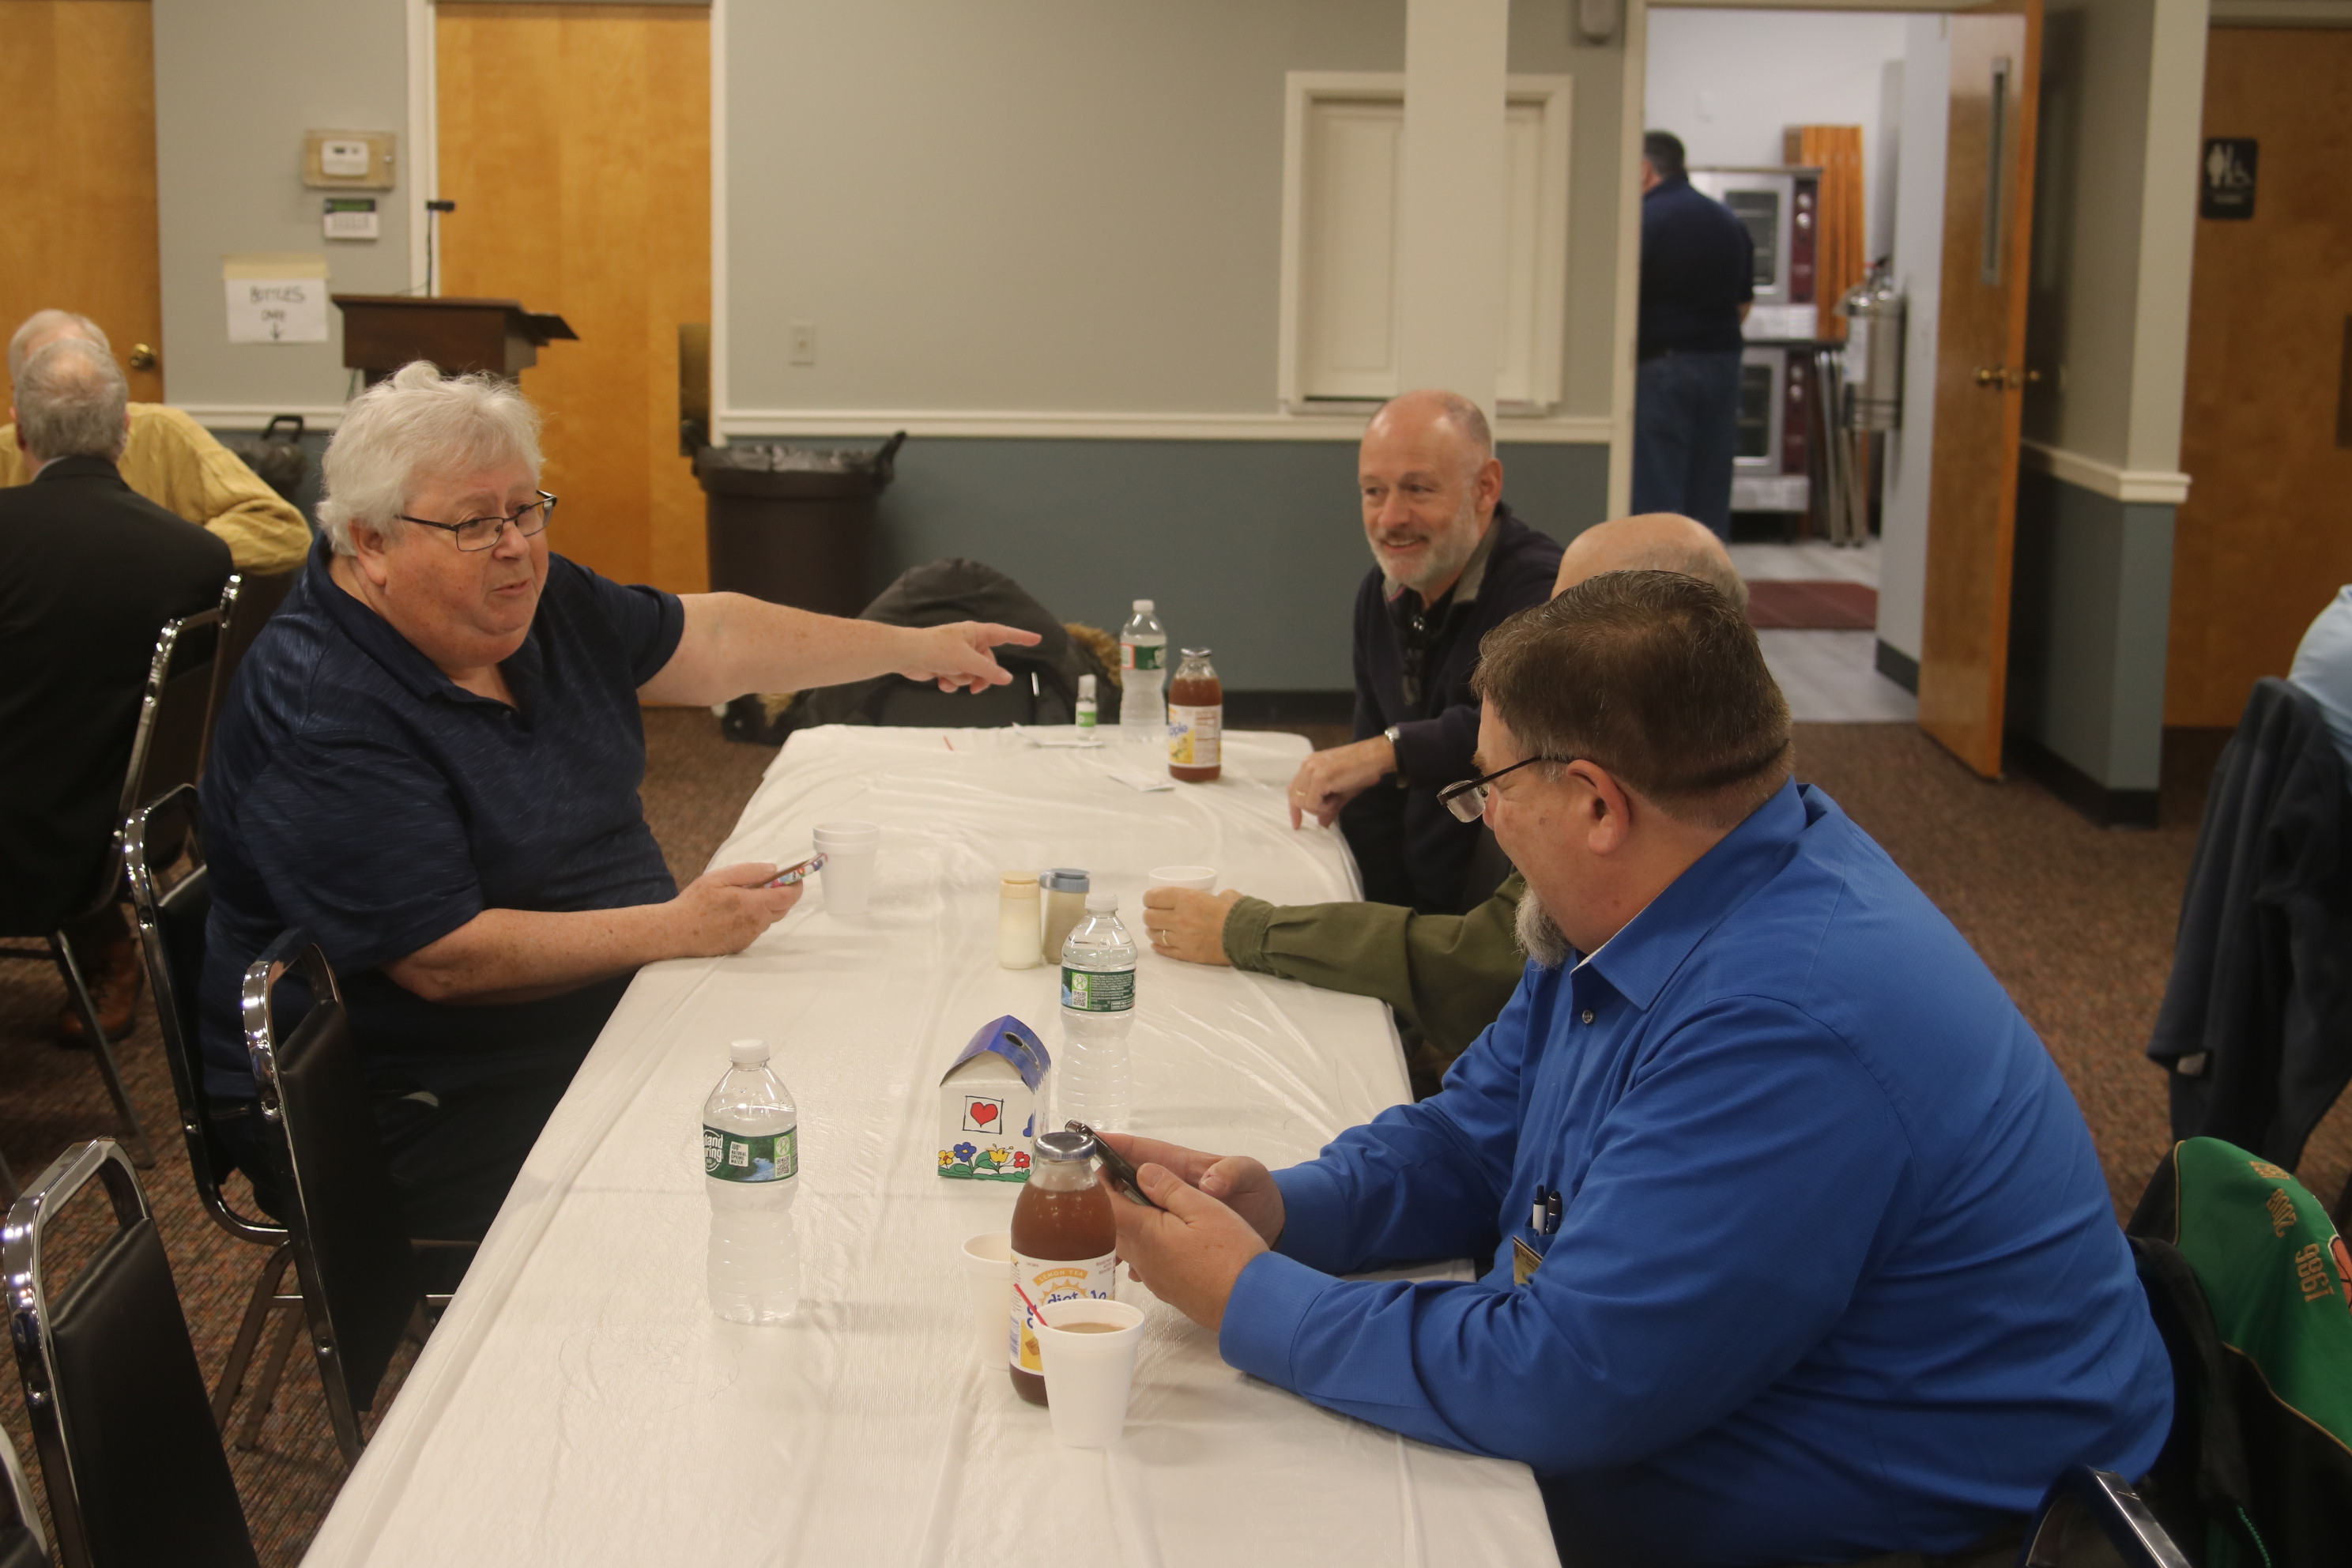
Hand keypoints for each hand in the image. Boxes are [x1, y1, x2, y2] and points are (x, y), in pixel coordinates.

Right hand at [664, 862, 802, 955]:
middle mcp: (756, 924)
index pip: (788, 896)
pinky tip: (732, 913)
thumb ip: (749, 872)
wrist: (674, 932)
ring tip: (742, 897)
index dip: (796, 884)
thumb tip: (773, 869)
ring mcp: (749, 937)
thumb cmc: (695, 903)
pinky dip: (752, 918)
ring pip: (768, 919)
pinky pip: (755, 929)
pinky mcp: (741, 945)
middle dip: (781, 894)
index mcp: (753, 904)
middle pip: (782, 908)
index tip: (796, 876)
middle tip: (768, 882)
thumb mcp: (719, 878)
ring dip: (764, 906)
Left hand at [897, 621, 1042, 692]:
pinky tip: (940, 681)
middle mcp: (968, 642)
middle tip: (976, 686)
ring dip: (962, 679)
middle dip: (982, 677)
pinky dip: (951, 683)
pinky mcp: (946, 666)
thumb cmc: (935, 649)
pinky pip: (959, 679)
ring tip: (949, 675)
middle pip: (989, 663)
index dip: (1021, 637)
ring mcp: (957, 655)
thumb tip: (1007, 678)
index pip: (1004, 634)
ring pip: (973, 674)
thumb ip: (989, 670)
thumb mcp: (967, 660)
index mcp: (975, 633)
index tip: (1037, 639)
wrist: (906, 655)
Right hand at [1098, 1132, 1282, 1245]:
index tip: (1089, 1143)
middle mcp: (1169, 1188)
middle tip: (1080, 1201)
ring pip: (1132, 1214)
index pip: (1142, 1152)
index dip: (1115, 1146)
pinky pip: (1146, 1240)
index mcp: (1181, 1166)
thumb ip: (1231, 1173)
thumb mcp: (1250, 1173)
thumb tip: (1209, 1183)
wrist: (1274, 1224)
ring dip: (1113, 1224)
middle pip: (1126, 1184)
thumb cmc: (1259, 1191)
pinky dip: (1134, 1249)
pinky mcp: (1175, 1236)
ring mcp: (1170, 1213)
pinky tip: (1124, 1266)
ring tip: (1093, 1240)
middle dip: (1102, 1189)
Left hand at [1109, 1161, 1271, 1331]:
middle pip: (1113, 1225)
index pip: (1108, 1205)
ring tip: (1148, 1205)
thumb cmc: (1231, 1254)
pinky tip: (1165, 1237)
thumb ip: (1170, 1189)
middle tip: (1125, 1179)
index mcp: (1146, 1233)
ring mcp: (1153, 1276)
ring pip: (1128, 1245)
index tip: (1108, 1165)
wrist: (1248, 1303)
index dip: (1103, 1183)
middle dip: (1114, 1201)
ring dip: (1130, 1224)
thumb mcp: (1205, 1209)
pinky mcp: (1165, 1288)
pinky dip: (1145, 1243)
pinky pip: (1144, 1261)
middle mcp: (1142, 1257)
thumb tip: (1143, 1172)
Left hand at [1141, 887, 1241, 965]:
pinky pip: (1164, 950)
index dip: (1149, 898)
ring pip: (1155, 935)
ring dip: (1153, 931)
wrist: (1248, 938)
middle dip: (1149, 914)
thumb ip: (1214, 895)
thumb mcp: (1224, 895)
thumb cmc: (1238, 913)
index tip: (1151, 899)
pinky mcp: (1186, 954)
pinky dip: (1158, 946)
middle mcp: (1179, 918)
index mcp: (1186, 899)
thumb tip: (1216, 897)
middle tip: (1155, 914)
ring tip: (1157, 929)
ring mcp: (1181, 938)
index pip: (1153, 897)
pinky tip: (1158, 944)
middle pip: (1149, 917)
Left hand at [1287, 735, 1396, 828]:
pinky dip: (1324, 807)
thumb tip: (1322, 824)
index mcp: (1309, 765)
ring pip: (1303, 803)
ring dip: (1320, 808)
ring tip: (1336, 798)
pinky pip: (1312, 802)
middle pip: (1295, 798)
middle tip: (1332, 805)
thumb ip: (1329, 808)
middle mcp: (1307, 766)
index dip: (1294, 809)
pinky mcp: (1319, 777)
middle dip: (1312, 809)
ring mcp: (1311, 770)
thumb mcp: (1341, 793)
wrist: (1375, 757)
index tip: (1297, 825)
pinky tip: (1336, 798)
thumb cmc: (1361, 771)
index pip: (1292, 790)